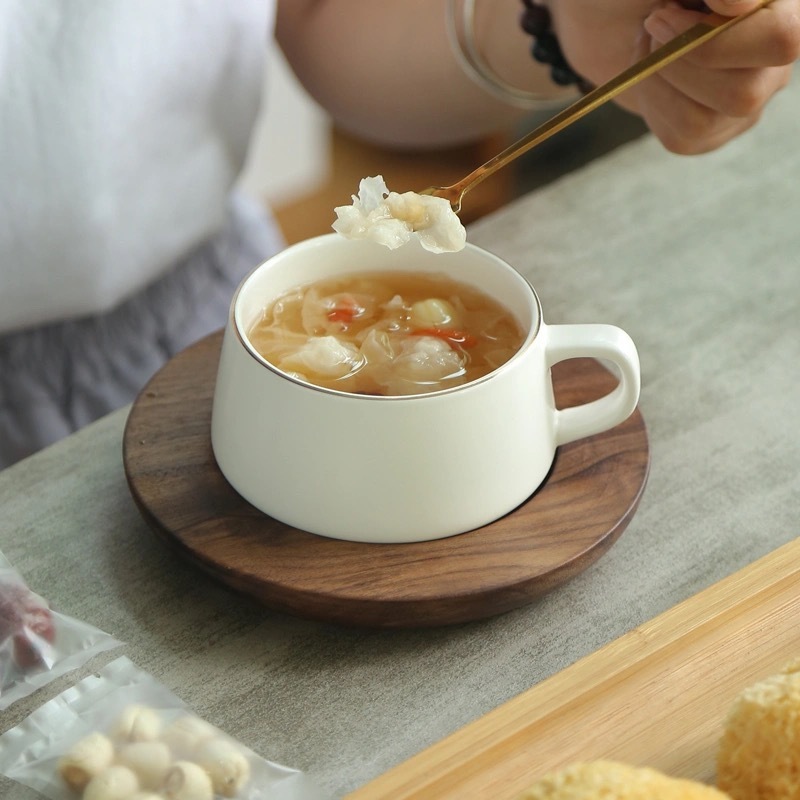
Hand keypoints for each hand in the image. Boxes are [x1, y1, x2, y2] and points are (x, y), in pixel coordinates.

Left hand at [554, 0, 799, 153]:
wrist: (611, 14)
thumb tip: (734, 5)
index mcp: (777, 5)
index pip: (778, 38)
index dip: (714, 38)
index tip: (665, 9)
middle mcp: (777, 55)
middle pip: (744, 91)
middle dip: (681, 59)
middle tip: (654, 22)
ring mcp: (750, 96)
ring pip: (709, 117)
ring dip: (661, 78)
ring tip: (652, 46)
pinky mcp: (714, 131)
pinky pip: (684, 133)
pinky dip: (652, 100)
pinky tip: (651, 75)